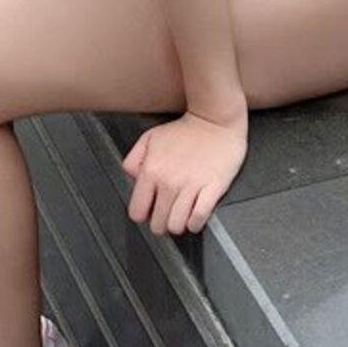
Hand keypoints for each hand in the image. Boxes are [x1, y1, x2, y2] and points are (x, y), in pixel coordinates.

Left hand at [121, 109, 247, 234]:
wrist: (215, 120)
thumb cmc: (184, 131)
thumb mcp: (150, 138)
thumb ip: (134, 159)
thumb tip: (132, 180)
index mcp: (151, 170)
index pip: (137, 212)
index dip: (143, 213)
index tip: (150, 209)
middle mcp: (169, 182)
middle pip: (157, 225)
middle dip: (160, 222)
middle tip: (166, 212)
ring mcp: (191, 187)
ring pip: (176, 227)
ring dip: (178, 224)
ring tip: (180, 213)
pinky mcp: (212, 189)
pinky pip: (198, 220)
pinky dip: (194, 223)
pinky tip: (194, 215)